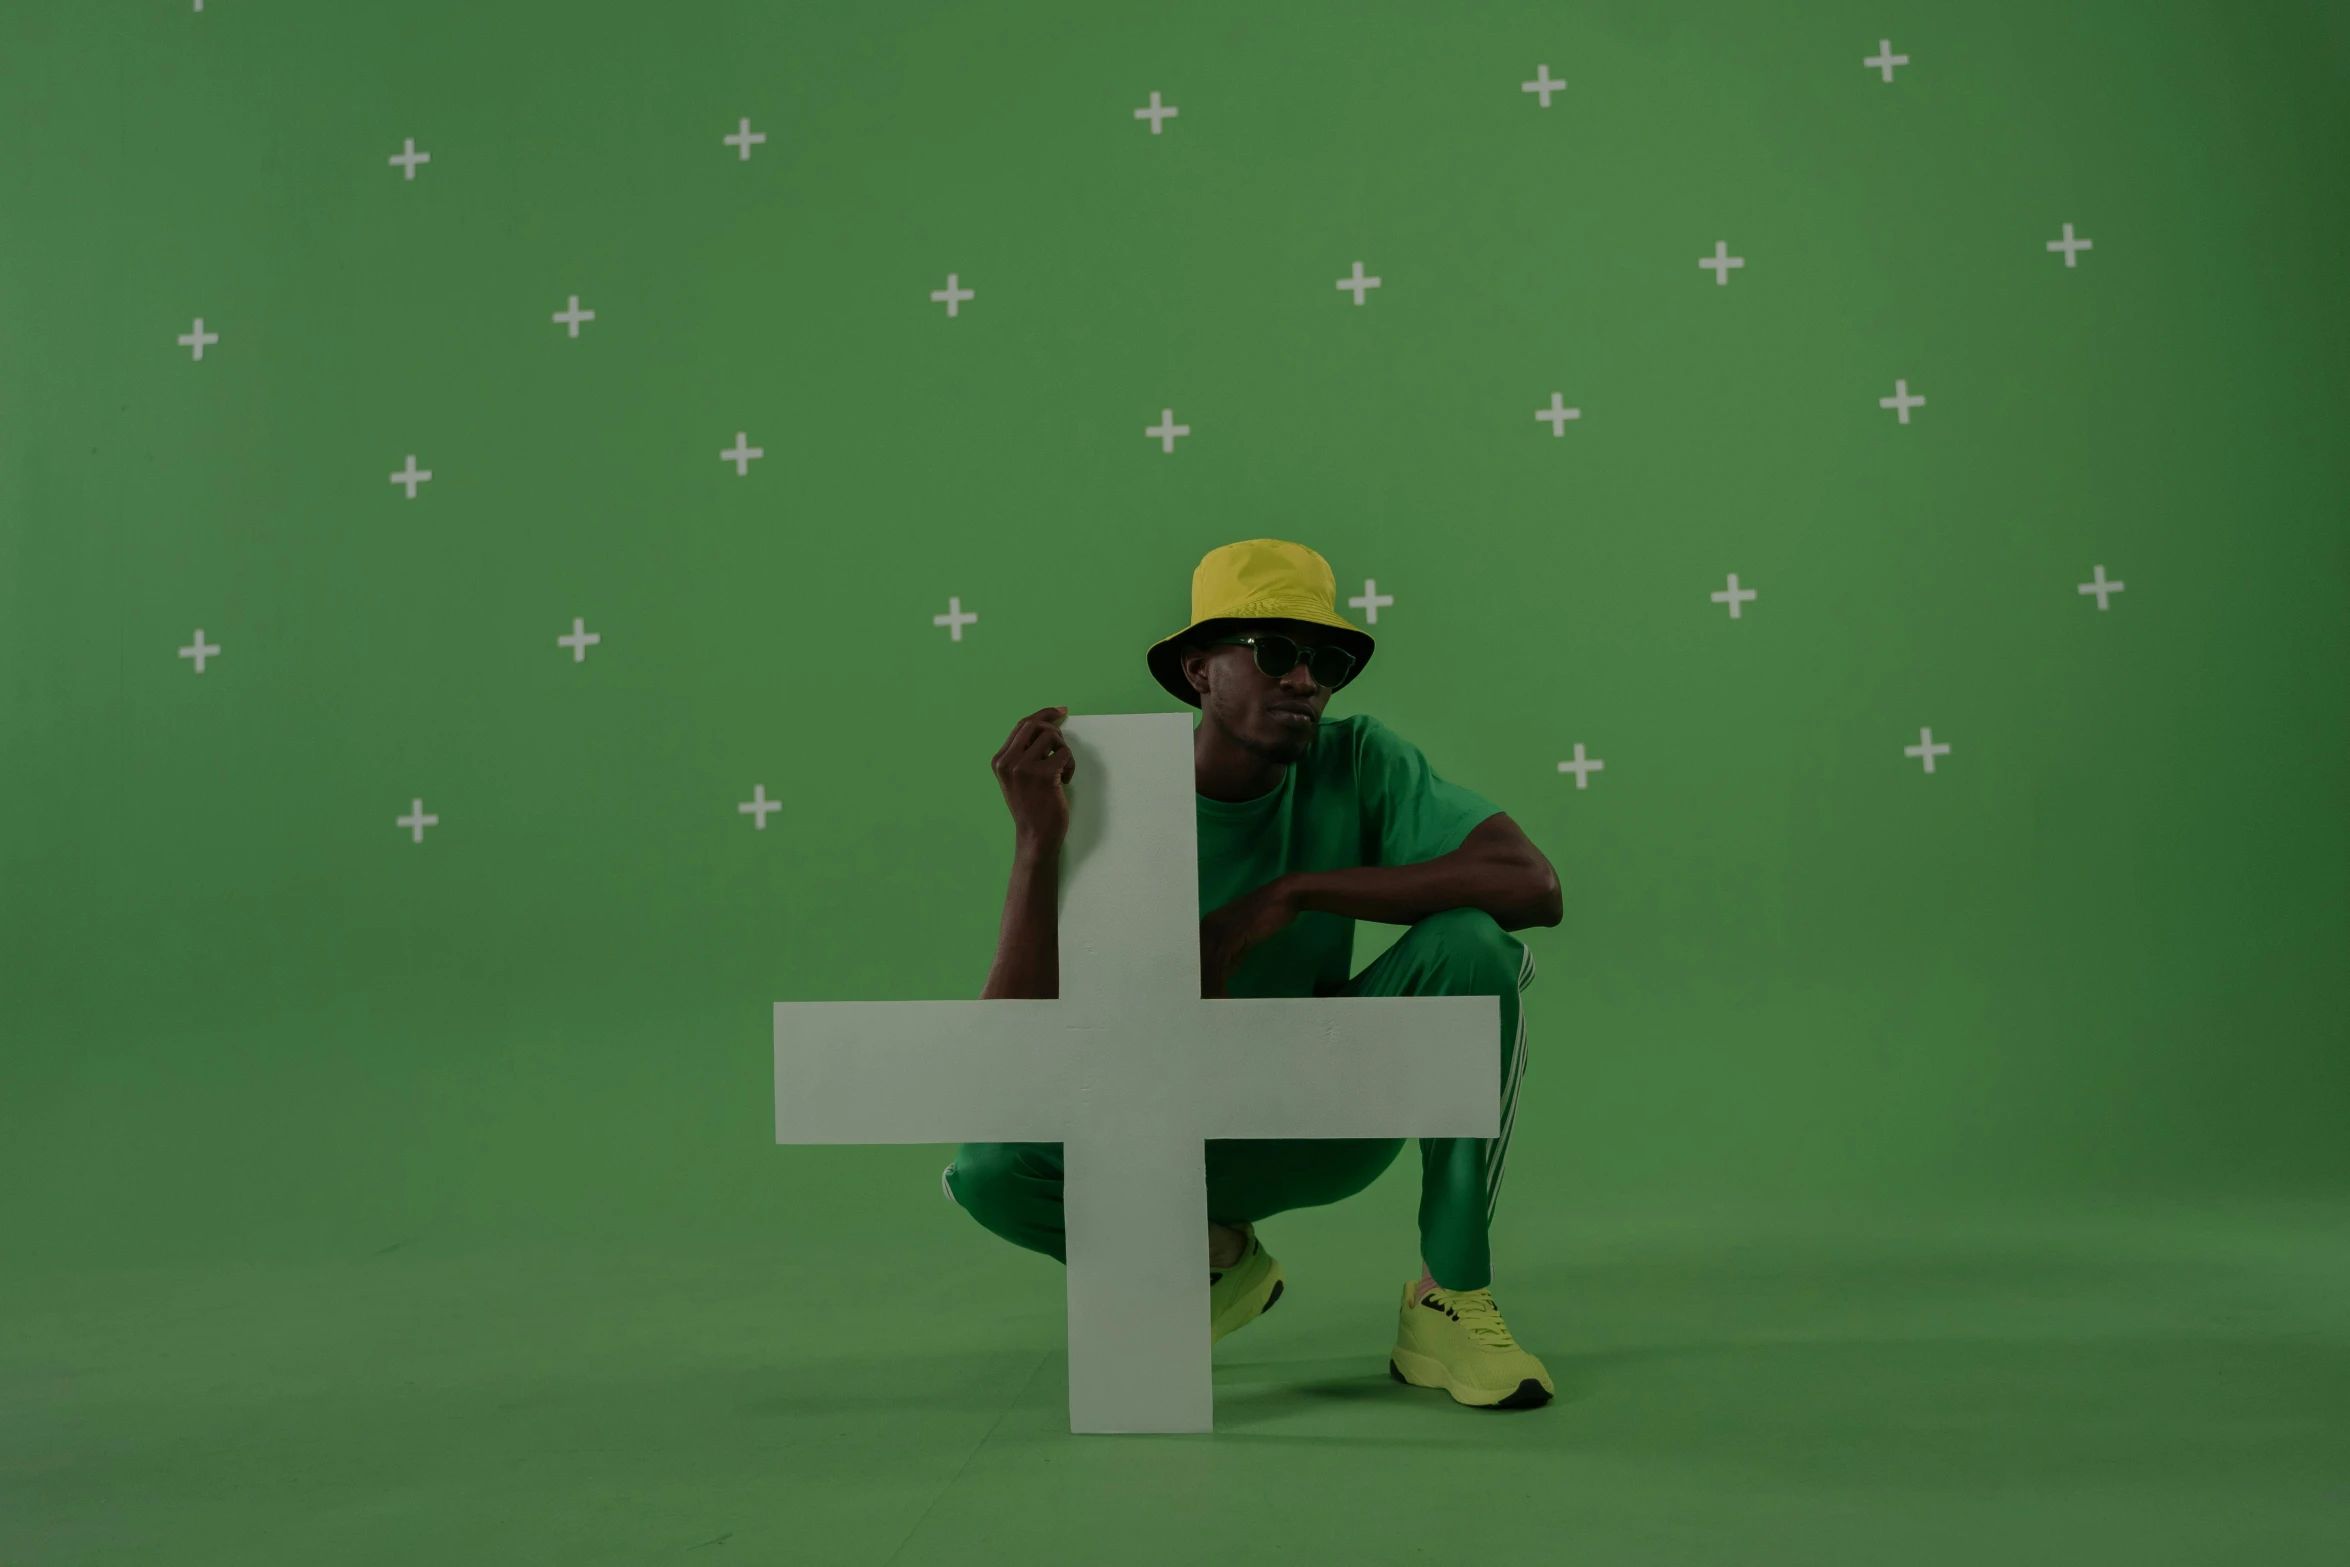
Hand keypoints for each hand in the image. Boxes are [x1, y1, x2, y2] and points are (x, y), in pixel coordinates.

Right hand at [991, 706, 1073, 850]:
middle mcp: (1008, 761)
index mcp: (999, 760)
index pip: (1022, 724)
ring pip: (1052, 737)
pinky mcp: (1042, 775)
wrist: (1035, 836)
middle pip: (1035, 724)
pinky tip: (1064, 781)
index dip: (1044, 714)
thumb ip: (1024, 753)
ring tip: (1062, 770)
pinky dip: (1070, 766)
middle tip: (1062, 749)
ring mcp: (1023, 768)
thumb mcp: (1017, 777)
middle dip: (1055, 730)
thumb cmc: (1032, 807)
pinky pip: (1065, 754)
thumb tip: (1047, 724)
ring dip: (1064, 751)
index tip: (1061, 711)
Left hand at [1198, 877, 1298, 997]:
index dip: (1199, 979)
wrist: (1284, 897)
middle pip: (1197, 963)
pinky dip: (1219, 983)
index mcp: (1208, 927)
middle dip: (1201, 987)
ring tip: (1212, 1007)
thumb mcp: (1245, 938)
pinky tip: (1223, 997)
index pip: (1197, 958)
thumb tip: (1223, 973)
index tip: (1201, 998)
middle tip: (1203, 1008)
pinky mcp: (1230, 935)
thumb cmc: (1268, 915)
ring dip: (1209, 989)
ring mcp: (1218, 930)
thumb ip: (1233, 953)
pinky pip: (1220, 964)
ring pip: (1207, 966)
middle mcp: (1207, 927)